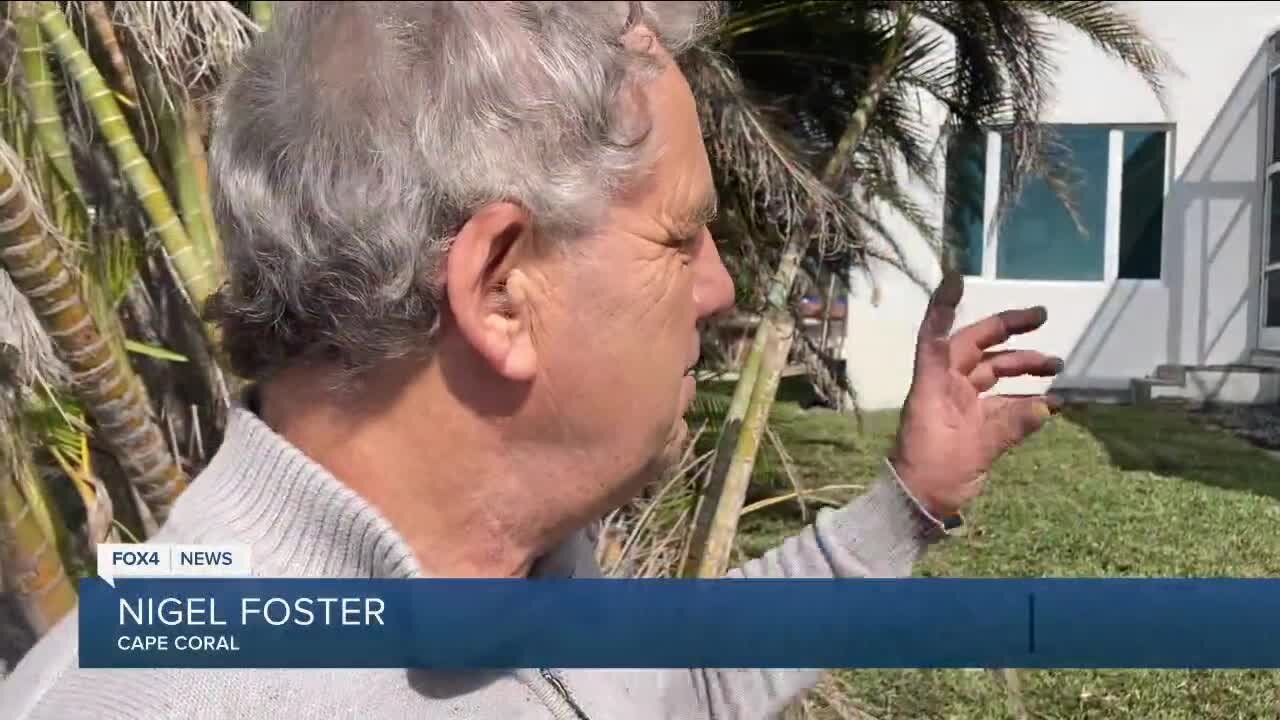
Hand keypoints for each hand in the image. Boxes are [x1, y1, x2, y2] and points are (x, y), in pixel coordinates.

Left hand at [890, 271, 1062, 518]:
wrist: (915, 506)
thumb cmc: (929, 474)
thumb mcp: (971, 451)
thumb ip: (1008, 428)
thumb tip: (1047, 406)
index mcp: (933, 385)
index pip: (936, 335)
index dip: (944, 306)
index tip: (957, 277)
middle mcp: (945, 387)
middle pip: (976, 346)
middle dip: (1008, 329)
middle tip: (1042, 316)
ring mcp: (958, 404)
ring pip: (992, 373)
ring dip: (1022, 366)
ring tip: (1057, 365)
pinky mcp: (971, 425)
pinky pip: (1001, 404)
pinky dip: (1024, 400)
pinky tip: (1052, 402)